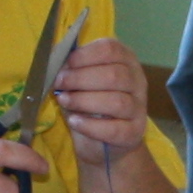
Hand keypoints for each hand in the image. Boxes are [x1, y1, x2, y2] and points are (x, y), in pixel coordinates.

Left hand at [53, 35, 153, 160]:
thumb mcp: (77, 80)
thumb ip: (68, 67)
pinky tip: (74, 122)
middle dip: (81, 79)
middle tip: (59, 84)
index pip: (111, 49)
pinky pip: (115, 129)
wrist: (101, 143)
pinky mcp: (134, 132)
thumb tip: (53, 59)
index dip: (85, 55)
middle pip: (115, 75)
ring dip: (84, 100)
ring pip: (117, 101)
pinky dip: (91, 126)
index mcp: (124, 59)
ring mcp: (139, 107)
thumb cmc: (87, 102)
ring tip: (64, 101)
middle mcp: (137, 81)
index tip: (66, 64)